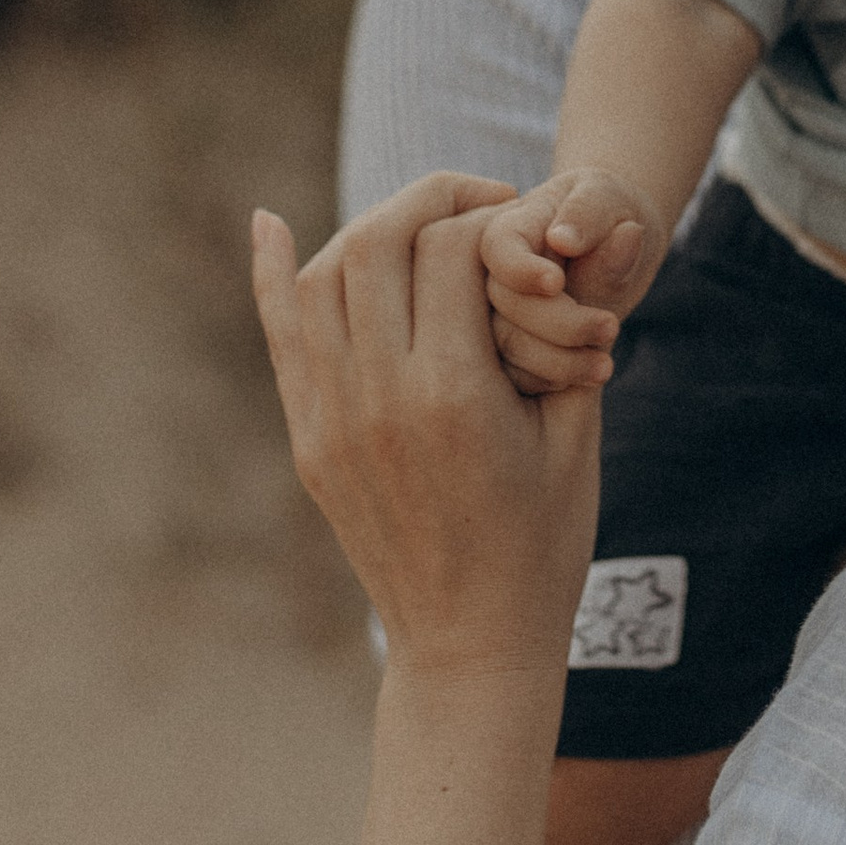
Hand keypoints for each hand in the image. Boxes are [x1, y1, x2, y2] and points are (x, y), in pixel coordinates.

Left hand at [251, 171, 599, 682]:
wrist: (471, 643)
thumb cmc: (544, 540)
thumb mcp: (576, 434)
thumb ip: (562, 337)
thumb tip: (544, 251)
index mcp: (454, 396)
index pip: (453, 248)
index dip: (494, 217)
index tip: (522, 225)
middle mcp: (378, 399)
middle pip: (375, 244)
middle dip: (428, 202)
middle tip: (474, 204)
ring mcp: (331, 421)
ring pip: (320, 278)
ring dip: (369, 231)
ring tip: (418, 226)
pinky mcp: (308, 442)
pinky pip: (280, 338)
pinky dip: (270, 273)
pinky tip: (269, 221)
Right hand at [481, 171, 665, 394]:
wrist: (613, 240)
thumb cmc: (609, 211)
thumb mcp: (607, 199)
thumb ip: (589, 213)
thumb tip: (564, 238)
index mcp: (508, 227)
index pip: (497, 248)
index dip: (520, 269)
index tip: (558, 282)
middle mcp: (490, 273)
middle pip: (502, 305)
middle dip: (559, 323)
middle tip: (611, 327)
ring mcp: (491, 316)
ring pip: (505, 349)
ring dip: (558, 363)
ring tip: (606, 364)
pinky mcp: (504, 354)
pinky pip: (516, 379)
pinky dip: (550, 383)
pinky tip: (584, 376)